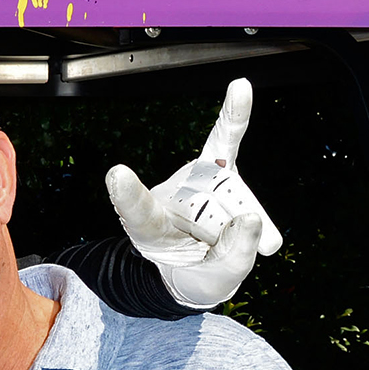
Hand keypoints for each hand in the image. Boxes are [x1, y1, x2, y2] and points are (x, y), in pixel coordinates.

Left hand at [106, 78, 282, 308]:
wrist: (206, 266)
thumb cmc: (202, 274)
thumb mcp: (216, 281)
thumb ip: (235, 256)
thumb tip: (250, 218)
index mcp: (150, 232)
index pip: (139, 214)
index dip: (130, 197)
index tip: (117, 174)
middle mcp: (165, 199)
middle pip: (204, 209)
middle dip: (226, 234)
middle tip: (222, 255)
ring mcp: (188, 179)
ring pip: (225, 193)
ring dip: (239, 219)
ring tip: (231, 239)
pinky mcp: (212, 166)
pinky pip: (226, 139)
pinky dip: (235, 117)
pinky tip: (241, 88)